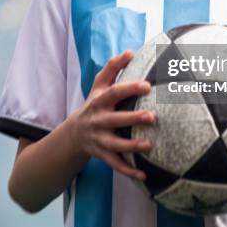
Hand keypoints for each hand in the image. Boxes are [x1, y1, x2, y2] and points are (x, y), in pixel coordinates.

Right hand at [70, 50, 153, 179]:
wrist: (74, 134)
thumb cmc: (96, 104)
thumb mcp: (99, 85)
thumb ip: (113, 67)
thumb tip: (131, 51)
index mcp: (99, 102)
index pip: (114, 93)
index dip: (129, 88)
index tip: (147, 86)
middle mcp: (98, 121)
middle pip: (114, 120)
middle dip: (132, 119)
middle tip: (152, 117)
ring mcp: (99, 140)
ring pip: (115, 145)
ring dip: (131, 147)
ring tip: (149, 145)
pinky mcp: (102, 155)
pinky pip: (115, 165)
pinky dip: (129, 171)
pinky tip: (144, 175)